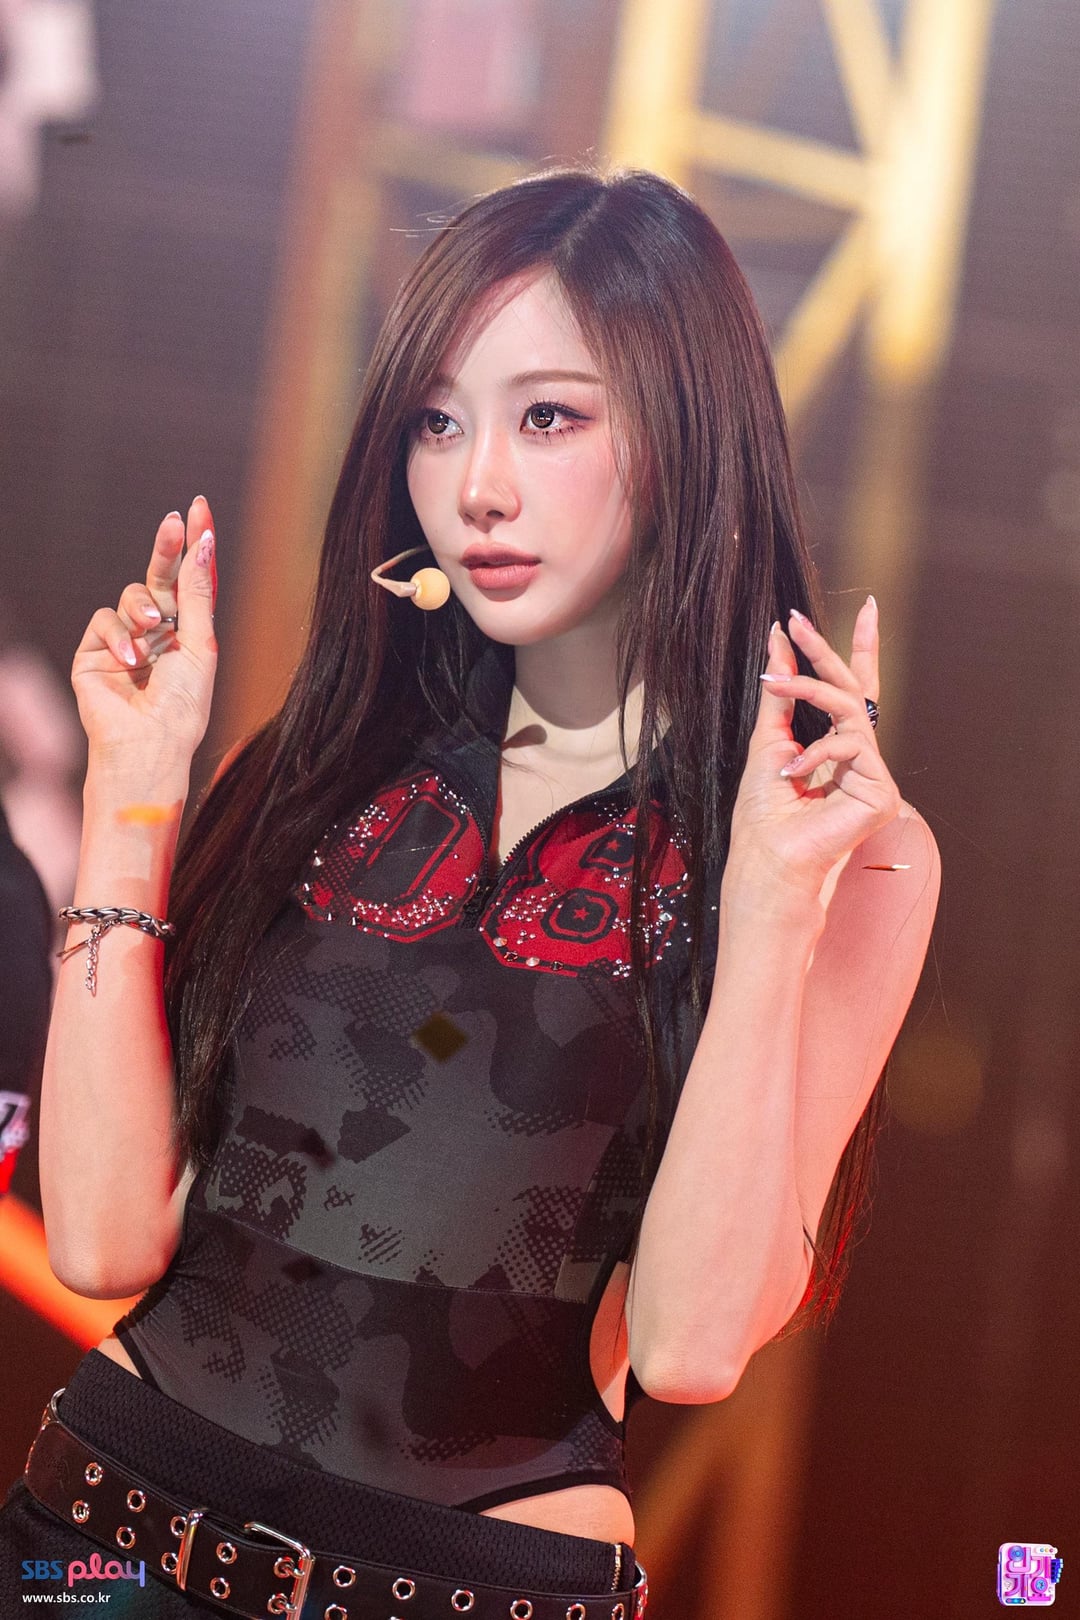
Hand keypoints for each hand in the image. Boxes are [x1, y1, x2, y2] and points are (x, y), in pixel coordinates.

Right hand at [71, 498, 217, 765]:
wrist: (149, 744)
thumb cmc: (184, 705)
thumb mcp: (200, 644)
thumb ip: (197, 594)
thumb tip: (203, 543)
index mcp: (188, 633)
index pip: (190, 581)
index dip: (194, 546)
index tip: (200, 507)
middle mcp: (156, 633)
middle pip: (160, 577)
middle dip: (166, 548)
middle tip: (174, 520)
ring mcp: (124, 641)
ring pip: (130, 595)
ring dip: (142, 609)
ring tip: (153, 633)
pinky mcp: (93, 652)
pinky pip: (103, 620)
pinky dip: (118, 635)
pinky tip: (130, 660)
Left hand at [727, 597, 899, 904]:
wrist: (768, 862)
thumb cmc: (763, 816)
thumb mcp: (768, 741)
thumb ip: (779, 693)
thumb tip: (778, 641)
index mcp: (837, 748)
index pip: (854, 692)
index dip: (860, 650)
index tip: (866, 607)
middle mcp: (860, 759)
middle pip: (856, 690)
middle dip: (827, 651)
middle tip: (798, 620)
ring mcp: (874, 776)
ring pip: (847, 709)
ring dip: (806, 688)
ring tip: (772, 683)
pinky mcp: (881, 792)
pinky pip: (851, 745)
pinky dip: (816, 752)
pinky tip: (794, 774)